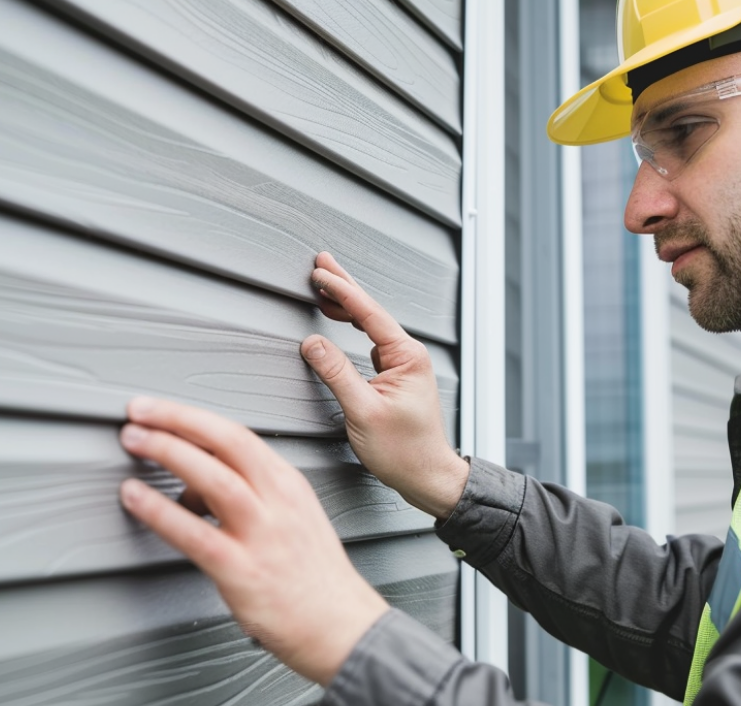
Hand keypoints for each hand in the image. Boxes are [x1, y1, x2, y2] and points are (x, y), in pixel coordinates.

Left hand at [117, 396, 389, 685]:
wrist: (341, 626)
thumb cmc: (313, 578)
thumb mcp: (292, 517)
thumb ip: (250, 495)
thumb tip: (193, 484)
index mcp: (289, 485)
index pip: (238, 435)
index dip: (193, 417)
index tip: (160, 409)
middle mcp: (278, 502)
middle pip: (227, 441)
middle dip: (178, 418)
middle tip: (138, 410)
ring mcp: (262, 535)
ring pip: (214, 478)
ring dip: (169, 451)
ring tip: (134, 441)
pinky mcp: (243, 571)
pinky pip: (195, 534)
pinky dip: (160, 511)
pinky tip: (135, 497)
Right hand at [302, 252, 469, 519]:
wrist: (428, 476)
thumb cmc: (403, 451)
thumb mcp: (362, 412)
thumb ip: (336, 373)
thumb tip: (312, 343)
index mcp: (407, 357)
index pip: (369, 314)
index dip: (342, 291)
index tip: (319, 273)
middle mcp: (409, 355)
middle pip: (371, 313)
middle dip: (345, 288)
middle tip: (321, 264)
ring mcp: (404, 365)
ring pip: (371, 326)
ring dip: (346, 307)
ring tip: (323, 289)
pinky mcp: (397, 377)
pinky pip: (371, 342)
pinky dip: (353, 327)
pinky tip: (340, 322)